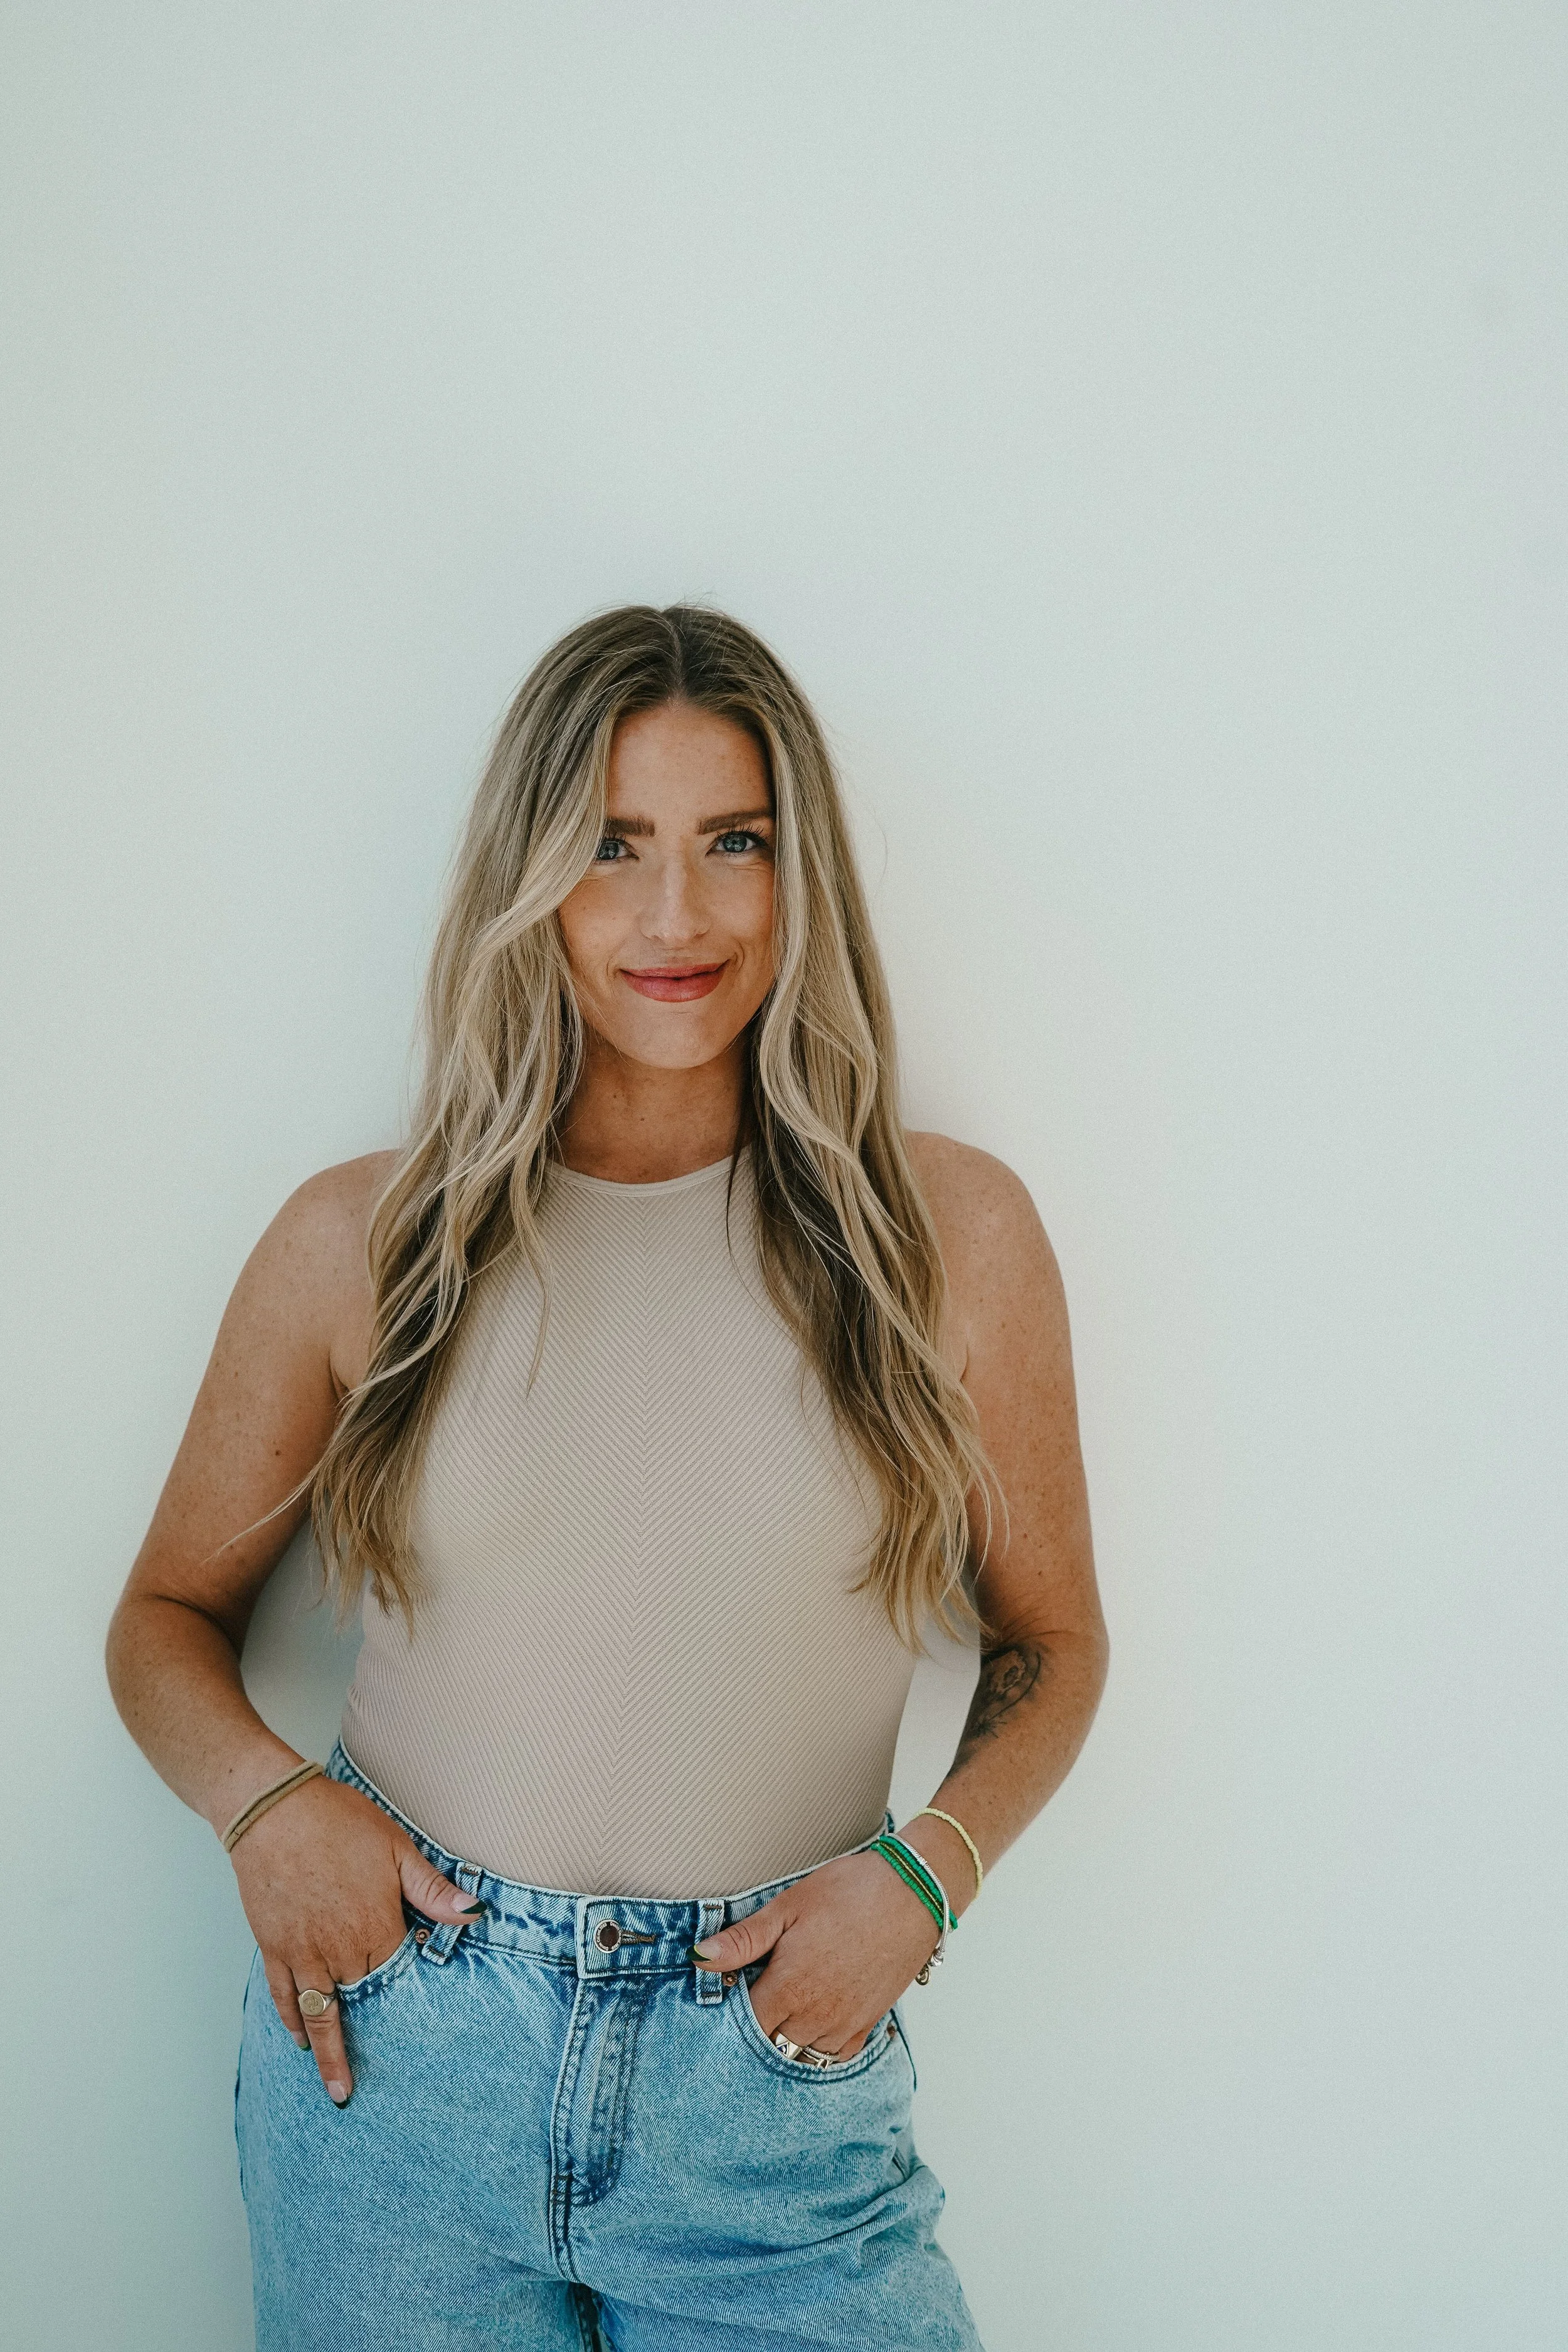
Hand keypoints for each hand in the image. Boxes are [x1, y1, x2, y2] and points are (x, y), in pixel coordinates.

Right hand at [229, 1776, 478, 2105]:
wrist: (274, 1810)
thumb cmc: (339, 1822)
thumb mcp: (397, 1849)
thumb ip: (433, 1891)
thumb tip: (477, 1914)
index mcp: (376, 1927)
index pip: (399, 1973)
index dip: (408, 1991)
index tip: (420, 2028)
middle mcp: (340, 1950)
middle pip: (362, 1998)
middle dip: (371, 2033)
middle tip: (378, 2076)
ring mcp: (303, 1952)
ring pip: (321, 2012)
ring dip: (329, 2053)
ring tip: (337, 2090)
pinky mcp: (274, 1946)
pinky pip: (284, 1995)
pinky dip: (293, 2020)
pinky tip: (299, 2039)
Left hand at [692, 1843, 940, 2058]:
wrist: (913, 1893)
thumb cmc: (850, 1891)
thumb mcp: (789, 1906)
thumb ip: (744, 1939)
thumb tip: (700, 1958)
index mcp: (789, 1987)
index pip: (744, 2024)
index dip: (731, 2010)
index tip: (731, 1988)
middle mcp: (814, 2016)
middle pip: (769, 2042)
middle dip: (757, 2024)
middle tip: (758, 1990)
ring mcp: (844, 2024)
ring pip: (800, 2053)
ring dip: (786, 2036)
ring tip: (784, 2002)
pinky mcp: (868, 2023)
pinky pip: (834, 2055)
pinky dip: (818, 2044)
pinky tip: (813, 2017)